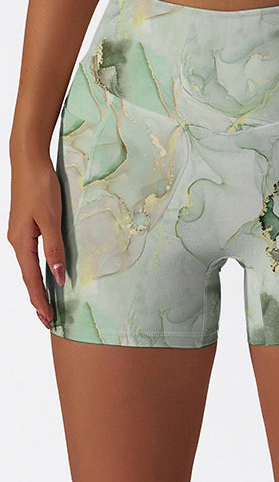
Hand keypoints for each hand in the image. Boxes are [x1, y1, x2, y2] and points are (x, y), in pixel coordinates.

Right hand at [7, 158, 64, 328]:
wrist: (29, 162)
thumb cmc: (40, 187)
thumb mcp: (51, 219)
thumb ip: (55, 248)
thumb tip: (58, 277)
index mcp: (21, 242)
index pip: (32, 279)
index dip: (40, 300)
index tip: (48, 319)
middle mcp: (17, 241)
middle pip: (28, 277)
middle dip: (37, 299)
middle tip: (49, 320)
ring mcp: (19, 234)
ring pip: (28, 267)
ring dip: (37, 287)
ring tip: (46, 304)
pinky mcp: (24, 227)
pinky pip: (30, 256)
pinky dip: (37, 271)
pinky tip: (44, 274)